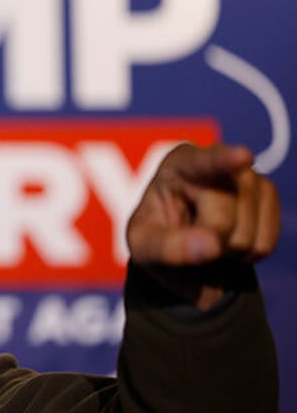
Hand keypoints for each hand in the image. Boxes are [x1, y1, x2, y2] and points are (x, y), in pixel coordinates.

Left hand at [126, 143, 280, 309]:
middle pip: (222, 221)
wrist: (183, 249)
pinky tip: (228, 241)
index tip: (243, 157)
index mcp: (179, 164)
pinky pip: (264, 245)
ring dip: (226, 252)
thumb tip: (211, 245)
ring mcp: (250, 177)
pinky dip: (245, 255)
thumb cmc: (154, 238)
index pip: (203, 164)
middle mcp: (220, 162)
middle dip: (206, 243)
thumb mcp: (145, 246)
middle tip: (189, 240)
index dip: (224, 161)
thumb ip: (168, 246)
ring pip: (248, 238)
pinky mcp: (269, 196)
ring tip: (207, 239)